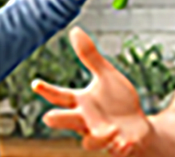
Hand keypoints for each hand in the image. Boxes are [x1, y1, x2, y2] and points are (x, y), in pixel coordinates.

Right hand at [33, 28, 152, 156]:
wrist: (138, 128)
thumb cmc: (117, 101)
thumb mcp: (107, 75)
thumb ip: (90, 57)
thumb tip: (75, 30)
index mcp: (81, 103)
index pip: (60, 96)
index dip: (47, 90)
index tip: (35, 83)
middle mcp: (86, 121)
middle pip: (67, 121)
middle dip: (58, 120)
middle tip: (47, 117)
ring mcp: (101, 136)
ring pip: (90, 142)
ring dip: (100, 137)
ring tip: (113, 129)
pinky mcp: (117, 146)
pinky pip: (115, 150)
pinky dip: (120, 146)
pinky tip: (127, 141)